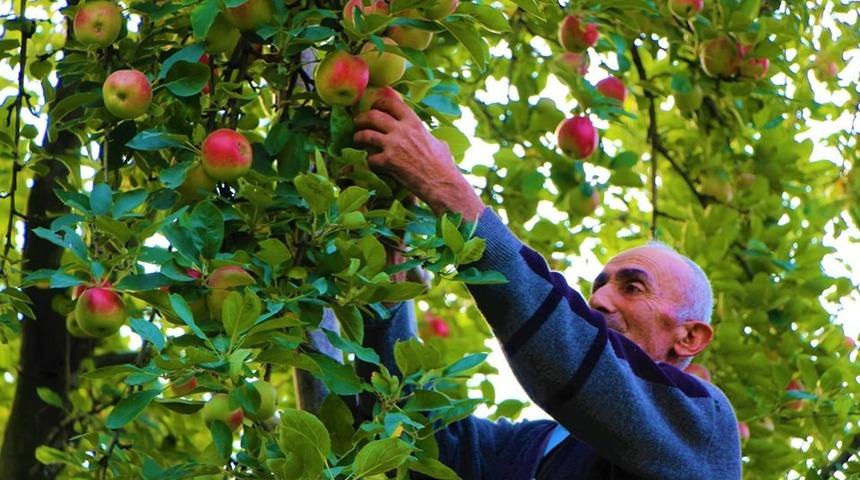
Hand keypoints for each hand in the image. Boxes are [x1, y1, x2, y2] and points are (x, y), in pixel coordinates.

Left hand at [353, 93, 484, 220]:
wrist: (441, 183)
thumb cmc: (443, 165)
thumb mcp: (439, 144)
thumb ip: (429, 138)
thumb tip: (433, 140)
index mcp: (414, 123)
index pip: (392, 103)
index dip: (379, 103)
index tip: (374, 106)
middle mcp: (402, 130)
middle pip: (373, 116)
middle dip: (362, 118)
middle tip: (358, 122)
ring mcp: (393, 145)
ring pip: (366, 134)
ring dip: (358, 137)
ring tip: (357, 139)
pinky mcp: (388, 162)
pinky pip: (370, 158)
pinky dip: (370, 161)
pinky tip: (373, 164)